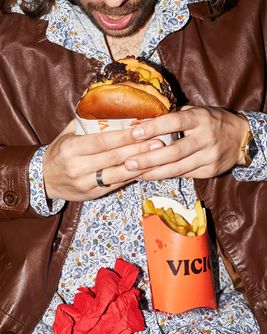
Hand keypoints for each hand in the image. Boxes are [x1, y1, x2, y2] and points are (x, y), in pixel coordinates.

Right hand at [43, 120, 163, 200]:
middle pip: (113, 157)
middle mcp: (78, 167)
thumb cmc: (59, 153)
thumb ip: (85, 122)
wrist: (44, 180)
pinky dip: (132, 177)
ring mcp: (86, 183)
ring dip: (140, 165)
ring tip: (158, 156)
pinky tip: (146, 170)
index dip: (124, 136)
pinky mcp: (92, 194)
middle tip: (159, 141)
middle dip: (138, 149)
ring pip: (117, 174)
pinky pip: (116, 184)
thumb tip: (105, 103)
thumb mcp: (66, 135)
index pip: (102, 141)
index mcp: (71, 148)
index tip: (143, 129)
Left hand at [124, 106, 249, 179]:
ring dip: (154, 172)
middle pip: (174, 152)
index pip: (174, 122)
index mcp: (200, 118)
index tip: (134, 132)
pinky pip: (184, 175)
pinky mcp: (210, 171)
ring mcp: (209, 156)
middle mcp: (206, 138)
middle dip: (149, 159)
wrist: (241, 138)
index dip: (153, 128)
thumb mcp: (197, 112)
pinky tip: (150, 176)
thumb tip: (145, 120)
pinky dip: (166, 176)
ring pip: (178, 168)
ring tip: (134, 174)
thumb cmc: (212, 122)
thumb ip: (175, 116)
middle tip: (129, 163)